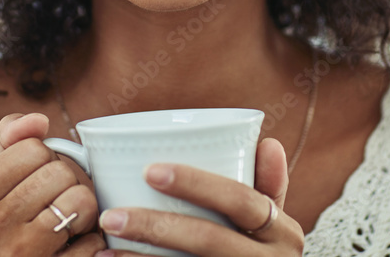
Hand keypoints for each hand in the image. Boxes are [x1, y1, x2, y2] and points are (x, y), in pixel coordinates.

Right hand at [0, 113, 105, 255]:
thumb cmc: (11, 220)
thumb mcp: (0, 180)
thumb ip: (13, 139)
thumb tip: (38, 119)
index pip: (32, 149)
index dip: (43, 159)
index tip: (32, 181)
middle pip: (58, 172)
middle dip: (65, 182)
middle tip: (52, 203)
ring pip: (80, 201)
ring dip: (83, 209)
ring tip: (65, 222)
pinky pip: (92, 241)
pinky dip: (91, 241)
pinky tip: (72, 247)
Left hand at [94, 138, 303, 255]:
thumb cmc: (262, 254)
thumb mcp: (275, 226)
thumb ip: (269, 186)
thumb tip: (269, 143)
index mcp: (283, 233)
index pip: (241, 200)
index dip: (197, 184)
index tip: (150, 170)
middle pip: (209, 240)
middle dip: (157, 226)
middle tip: (112, 214)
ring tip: (107, 243)